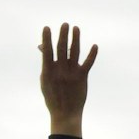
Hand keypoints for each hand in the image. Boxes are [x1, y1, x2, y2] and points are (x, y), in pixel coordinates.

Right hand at [39, 23, 97, 137]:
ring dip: (75, 39)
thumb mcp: (44, 80)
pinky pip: (88, 63)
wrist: (65, 113)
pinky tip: (95, 46)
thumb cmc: (52, 96)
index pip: (47, 52)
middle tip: (65, 24)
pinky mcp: (82, 77)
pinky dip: (92, 55)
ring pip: (74, 53)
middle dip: (63, 35)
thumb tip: (43, 47)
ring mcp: (71, 73)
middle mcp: (60, 71)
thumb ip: (46, 64)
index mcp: (48, 71)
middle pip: (61, 49)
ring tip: (76, 28)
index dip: (46, 39)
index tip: (47, 28)